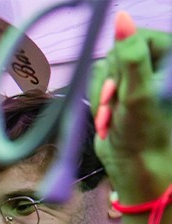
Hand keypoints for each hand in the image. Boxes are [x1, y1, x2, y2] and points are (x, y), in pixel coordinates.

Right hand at [92, 26, 171, 202]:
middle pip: (117, 53)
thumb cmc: (144, 134)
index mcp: (170, 60)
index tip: (121, 85)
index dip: (123, 59)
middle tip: (115, 105)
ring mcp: (137, 78)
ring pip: (103, 68)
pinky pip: (97, 82)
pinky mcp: (120, 90)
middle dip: (110, 82)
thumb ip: (131, 57)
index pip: (137, 37)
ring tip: (110, 116)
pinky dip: (97, 100)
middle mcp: (155, 64)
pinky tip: (106, 117)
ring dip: (101, 94)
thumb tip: (121, 18)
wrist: (136, 167)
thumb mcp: (138, 95)